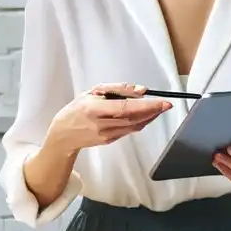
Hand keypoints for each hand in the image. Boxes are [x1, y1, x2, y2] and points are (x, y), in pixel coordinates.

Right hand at [51, 83, 171, 150]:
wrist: (64, 134)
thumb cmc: (77, 108)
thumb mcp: (93, 92)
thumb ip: (117, 89)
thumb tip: (141, 91)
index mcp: (95, 109)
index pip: (126, 108)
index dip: (147, 106)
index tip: (162, 102)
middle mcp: (102, 124)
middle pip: (134, 119)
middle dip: (153, 111)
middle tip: (166, 104)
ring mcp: (107, 135)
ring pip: (135, 126)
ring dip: (150, 117)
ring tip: (159, 108)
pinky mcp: (110, 141)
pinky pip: (130, 130)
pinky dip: (141, 122)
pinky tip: (145, 115)